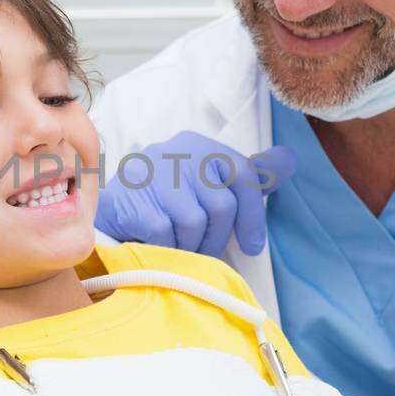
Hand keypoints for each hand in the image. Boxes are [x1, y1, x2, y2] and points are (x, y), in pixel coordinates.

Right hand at [94, 132, 296, 256]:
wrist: (104, 215)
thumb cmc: (162, 204)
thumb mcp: (204, 185)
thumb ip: (246, 177)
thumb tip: (290, 161)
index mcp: (197, 145)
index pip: (243, 174)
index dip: (253, 215)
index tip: (253, 245)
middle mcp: (174, 151)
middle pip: (221, 205)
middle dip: (217, 238)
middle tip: (204, 250)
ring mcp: (150, 173)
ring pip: (194, 222)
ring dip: (190, 247)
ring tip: (178, 248)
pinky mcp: (131, 198)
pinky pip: (165, 234)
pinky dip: (165, 248)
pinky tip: (156, 246)